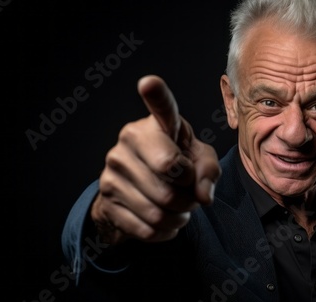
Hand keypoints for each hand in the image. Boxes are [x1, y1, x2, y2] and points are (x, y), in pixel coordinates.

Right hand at [91, 75, 220, 243]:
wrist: (136, 191)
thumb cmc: (175, 166)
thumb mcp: (199, 162)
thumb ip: (209, 172)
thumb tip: (202, 196)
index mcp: (157, 125)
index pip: (160, 108)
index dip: (156, 96)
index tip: (149, 83)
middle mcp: (129, 139)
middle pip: (172, 179)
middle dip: (190, 197)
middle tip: (188, 194)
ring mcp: (112, 169)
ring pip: (159, 210)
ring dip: (179, 217)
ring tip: (178, 208)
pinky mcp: (106, 198)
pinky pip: (146, 228)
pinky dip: (165, 231)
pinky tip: (164, 221)